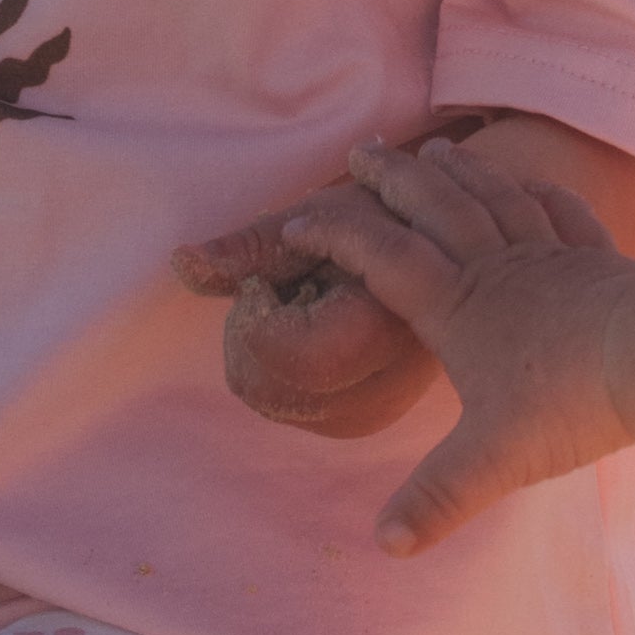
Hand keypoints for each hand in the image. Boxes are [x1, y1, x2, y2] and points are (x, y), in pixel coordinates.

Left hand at [175, 184, 441, 439]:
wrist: (451, 249)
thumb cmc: (387, 219)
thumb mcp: (320, 215)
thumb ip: (250, 246)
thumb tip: (183, 264)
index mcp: (380, 333)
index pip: (280, 356)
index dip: (260, 311)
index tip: (287, 274)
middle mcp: (383, 391)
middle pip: (263, 389)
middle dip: (256, 333)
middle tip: (293, 287)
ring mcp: (374, 413)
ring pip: (270, 401)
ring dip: (268, 352)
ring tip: (312, 306)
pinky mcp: (364, 419)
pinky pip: (289, 406)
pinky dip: (283, 369)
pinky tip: (317, 331)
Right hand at [264, 135, 634, 552]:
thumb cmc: (568, 405)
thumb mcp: (491, 461)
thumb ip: (436, 499)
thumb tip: (386, 543)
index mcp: (457, 309)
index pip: (383, 259)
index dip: (337, 234)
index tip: (298, 218)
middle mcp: (496, 269)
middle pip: (434, 208)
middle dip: (393, 178)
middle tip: (362, 151)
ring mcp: (549, 257)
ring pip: (493, 200)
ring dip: (460, 173)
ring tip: (434, 153)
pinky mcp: (596, 261)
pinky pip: (563, 214)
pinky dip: (541, 193)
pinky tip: (532, 183)